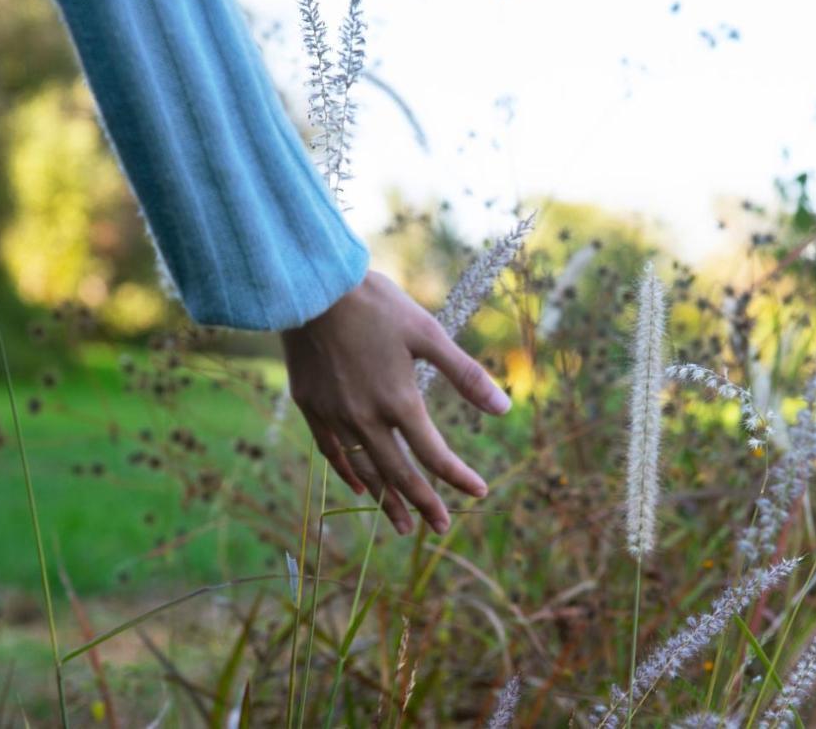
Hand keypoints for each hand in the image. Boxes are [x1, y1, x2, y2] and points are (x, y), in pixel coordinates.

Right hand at [280, 270, 510, 534]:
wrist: (312, 287)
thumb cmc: (376, 305)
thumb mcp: (429, 333)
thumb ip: (465, 374)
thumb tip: (504, 408)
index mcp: (399, 402)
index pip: (435, 455)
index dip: (459, 477)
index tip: (479, 492)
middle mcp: (365, 418)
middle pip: (399, 473)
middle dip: (423, 503)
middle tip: (440, 527)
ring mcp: (334, 415)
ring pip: (364, 469)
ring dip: (386, 499)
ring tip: (402, 524)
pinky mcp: (310, 405)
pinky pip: (331, 451)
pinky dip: (348, 472)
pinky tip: (361, 486)